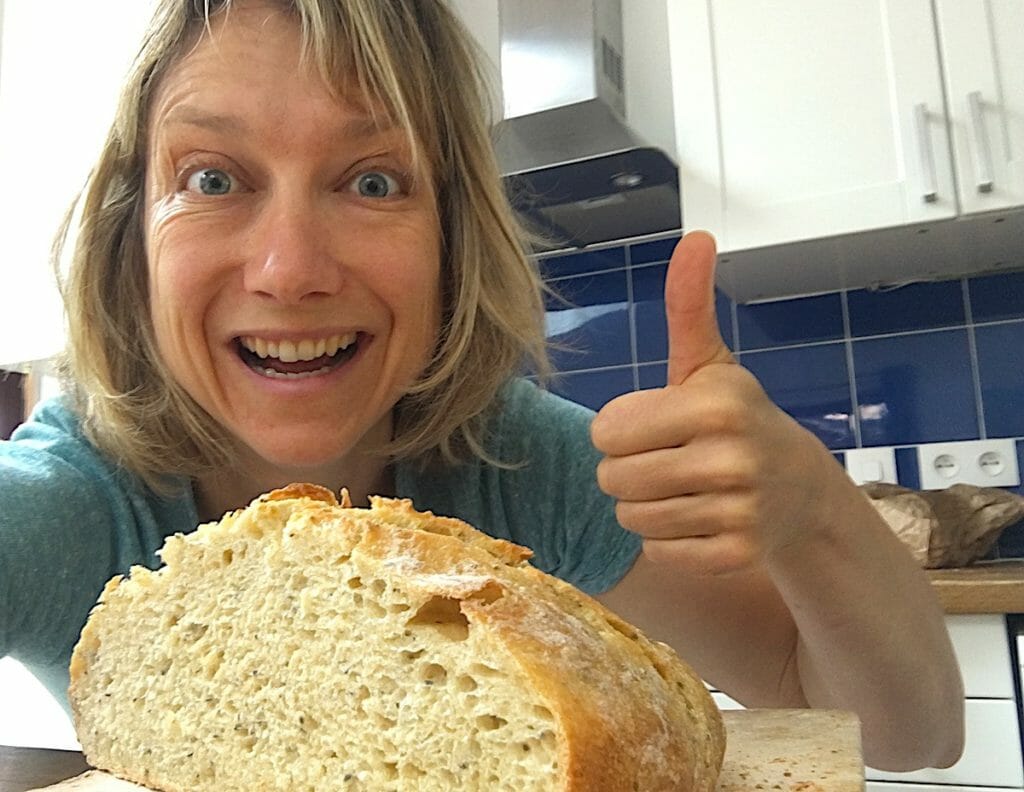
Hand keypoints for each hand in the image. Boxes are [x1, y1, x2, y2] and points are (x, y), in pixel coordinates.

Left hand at [591, 231, 830, 574]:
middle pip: (612, 478)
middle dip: (627, 471)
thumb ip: (689, 306)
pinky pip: (658, 552)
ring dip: (645, 507)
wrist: (800, 491)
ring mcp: (737, 511)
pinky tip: (699, 519)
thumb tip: (696, 236)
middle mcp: (729, 457)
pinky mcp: (735, 555)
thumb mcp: (710, 364)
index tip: (653, 425)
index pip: (605, 430)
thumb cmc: (737, 420)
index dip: (620, 429)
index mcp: (714, 403)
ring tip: (682, 489)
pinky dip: (669, 541)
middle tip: (667, 460)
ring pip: (630, 519)